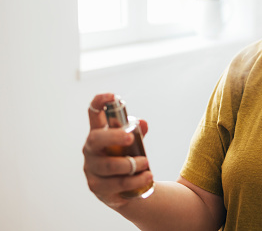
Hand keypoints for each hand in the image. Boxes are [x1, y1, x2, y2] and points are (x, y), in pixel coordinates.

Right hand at [83, 93, 151, 208]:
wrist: (125, 190)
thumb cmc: (126, 159)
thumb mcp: (132, 144)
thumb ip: (137, 132)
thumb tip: (143, 123)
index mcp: (99, 134)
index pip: (93, 114)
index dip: (99, 102)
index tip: (112, 95)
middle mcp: (91, 150)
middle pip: (95, 139)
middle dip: (113, 136)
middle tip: (130, 138)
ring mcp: (92, 169)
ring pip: (108, 165)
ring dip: (130, 164)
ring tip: (146, 164)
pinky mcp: (97, 187)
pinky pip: (116, 184)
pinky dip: (134, 181)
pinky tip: (146, 178)